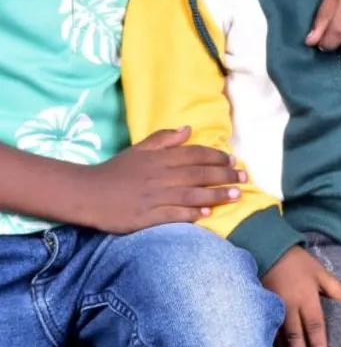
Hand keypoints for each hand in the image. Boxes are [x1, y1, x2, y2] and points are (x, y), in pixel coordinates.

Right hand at [86, 126, 245, 233]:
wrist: (90, 194)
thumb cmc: (116, 170)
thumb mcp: (139, 149)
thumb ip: (164, 139)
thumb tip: (188, 129)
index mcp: (160, 158)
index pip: (194, 154)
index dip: (216, 156)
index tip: (233, 160)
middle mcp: (161, 176)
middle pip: (198, 174)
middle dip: (224, 175)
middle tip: (244, 177)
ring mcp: (155, 197)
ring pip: (192, 194)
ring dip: (216, 194)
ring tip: (236, 194)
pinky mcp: (148, 217)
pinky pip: (174, 215)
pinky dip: (192, 214)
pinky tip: (207, 215)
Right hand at [262, 246, 340, 346]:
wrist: (267, 248)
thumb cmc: (297, 261)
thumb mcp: (319, 271)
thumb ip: (337, 287)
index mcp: (306, 298)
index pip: (314, 325)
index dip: (318, 344)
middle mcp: (290, 305)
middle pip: (296, 334)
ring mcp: (274, 306)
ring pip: (280, 333)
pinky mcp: (262, 304)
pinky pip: (267, 325)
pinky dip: (272, 340)